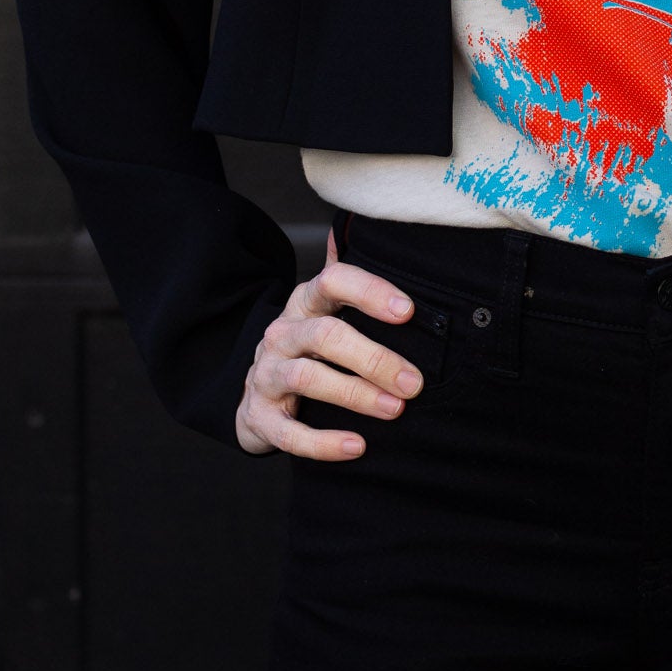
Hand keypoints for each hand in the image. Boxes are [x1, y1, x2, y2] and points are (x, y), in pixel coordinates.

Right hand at [234, 225, 424, 458]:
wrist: (256, 392)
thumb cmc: (308, 346)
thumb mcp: (325, 308)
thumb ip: (348, 274)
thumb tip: (364, 224)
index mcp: (305, 302)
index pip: (333, 281)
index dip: (369, 291)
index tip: (408, 310)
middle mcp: (283, 333)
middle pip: (327, 335)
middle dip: (375, 358)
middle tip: (415, 381)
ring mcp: (266, 374)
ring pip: (310, 378)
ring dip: (356, 394)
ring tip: (395, 409)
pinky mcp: (259, 416)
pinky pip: (290, 432)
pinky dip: (324, 441)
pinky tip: (358, 446)